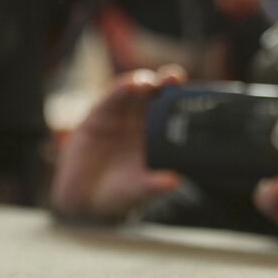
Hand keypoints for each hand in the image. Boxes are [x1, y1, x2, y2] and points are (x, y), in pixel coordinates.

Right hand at [50, 66, 185, 221]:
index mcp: (158, 138)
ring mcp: (119, 117)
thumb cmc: (119, 195)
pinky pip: (110, 100)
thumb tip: (173, 181)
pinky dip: (118, 92)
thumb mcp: (137, 191)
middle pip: (156, 95)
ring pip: (133, 93)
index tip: (194, 97)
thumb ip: (152, 185)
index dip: (182, 101)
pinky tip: (128, 86)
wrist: (83, 200)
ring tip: (149, 83)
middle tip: (173, 77)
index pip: (174, 114)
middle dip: (165, 82)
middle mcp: (141, 123)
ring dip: (141, 83)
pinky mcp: (98, 116)